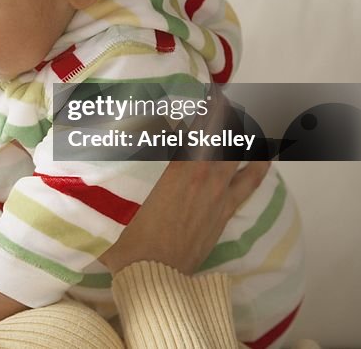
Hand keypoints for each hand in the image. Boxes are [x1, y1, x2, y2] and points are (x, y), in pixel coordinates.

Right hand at [99, 88, 269, 274]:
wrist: (153, 274)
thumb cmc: (126, 235)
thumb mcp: (112, 192)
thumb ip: (109, 161)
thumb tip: (94, 134)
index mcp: (171, 163)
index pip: (188, 121)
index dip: (196, 100)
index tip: (198, 85)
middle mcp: (198, 170)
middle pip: (217, 128)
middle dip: (220, 107)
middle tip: (218, 93)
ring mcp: (216, 190)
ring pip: (236, 149)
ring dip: (241, 127)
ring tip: (242, 110)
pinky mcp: (224, 210)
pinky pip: (249, 181)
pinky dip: (258, 164)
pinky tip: (266, 150)